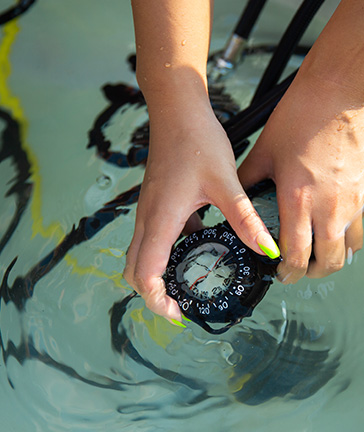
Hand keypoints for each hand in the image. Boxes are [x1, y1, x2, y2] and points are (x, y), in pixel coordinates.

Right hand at [124, 101, 278, 321]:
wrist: (177, 112)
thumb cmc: (195, 141)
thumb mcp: (225, 182)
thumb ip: (245, 219)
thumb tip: (266, 250)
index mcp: (160, 219)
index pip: (144, 274)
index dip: (157, 300)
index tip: (180, 312)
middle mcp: (147, 220)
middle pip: (135, 271)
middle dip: (154, 293)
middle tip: (184, 302)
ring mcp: (148, 212)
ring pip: (142, 256)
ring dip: (160, 274)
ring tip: (191, 282)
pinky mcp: (156, 205)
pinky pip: (155, 238)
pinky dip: (169, 252)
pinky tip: (199, 245)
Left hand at [238, 68, 363, 283]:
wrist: (337, 94)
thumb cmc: (301, 118)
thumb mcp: (264, 153)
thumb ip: (248, 181)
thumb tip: (237, 196)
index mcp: (299, 201)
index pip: (297, 256)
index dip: (287, 273)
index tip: (280, 273)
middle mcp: (330, 208)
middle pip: (327, 263)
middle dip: (310, 274)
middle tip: (296, 270)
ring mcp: (352, 202)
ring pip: (349, 252)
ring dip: (331, 260)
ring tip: (316, 255)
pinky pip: (361, 231)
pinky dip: (348, 241)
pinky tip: (335, 233)